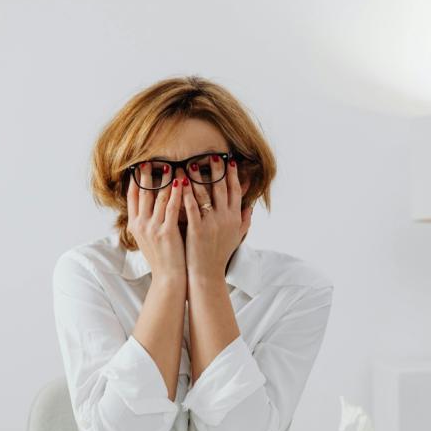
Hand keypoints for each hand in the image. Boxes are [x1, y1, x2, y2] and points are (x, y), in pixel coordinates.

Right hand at [126, 163, 187, 282]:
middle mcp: (140, 224)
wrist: (168, 278)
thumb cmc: (162, 258)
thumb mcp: (148, 239)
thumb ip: (147, 221)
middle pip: (143, 192)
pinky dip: (176, 192)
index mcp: (134, 225)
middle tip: (151, 159)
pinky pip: (172, 207)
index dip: (135, 179)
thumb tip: (150, 203)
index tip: (138, 165)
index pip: (132, 196)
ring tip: (170, 165)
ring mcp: (153, 228)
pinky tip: (181, 181)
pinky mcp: (167, 232)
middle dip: (147, 174)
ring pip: (158, 197)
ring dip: (165, 179)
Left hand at [181, 156, 252, 279]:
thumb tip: (250, 206)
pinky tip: (181, 182)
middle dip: (217, 170)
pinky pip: (192, 207)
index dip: (232, 174)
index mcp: (235, 217)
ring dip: (198, 177)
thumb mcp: (237, 237)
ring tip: (191, 163)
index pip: (235, 190)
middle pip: (222, 188)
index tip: (229, 160)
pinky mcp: (197, 229)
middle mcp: (226, 218)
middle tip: (212, 155)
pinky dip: (186, 193)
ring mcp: (212, 223)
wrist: (207, 275)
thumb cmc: (219, 256)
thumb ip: (244, 220)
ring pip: (206, 194)